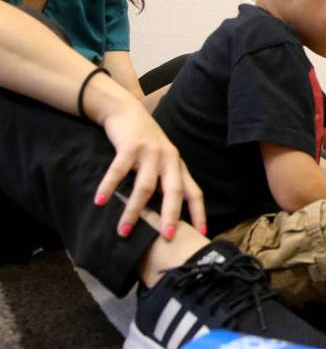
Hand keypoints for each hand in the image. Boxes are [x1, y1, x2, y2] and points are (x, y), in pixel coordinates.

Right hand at [95, 100, 206, 238]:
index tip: (202, 233)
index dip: (199, 212)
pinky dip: (109, 187)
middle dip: (171, 215)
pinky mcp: (130, 146)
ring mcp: (150, 152)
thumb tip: (167, 216)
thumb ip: (166, 182)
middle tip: (167, 237)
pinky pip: (118, 171)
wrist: (127, 111)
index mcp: (179, 166)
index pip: (194, 192)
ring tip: (123, 231)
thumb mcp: (162, 161)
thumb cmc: (145, 143)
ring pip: (145, 186)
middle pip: (174, 191)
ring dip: (134, 210)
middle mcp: (169, 159)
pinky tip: (100, 202)